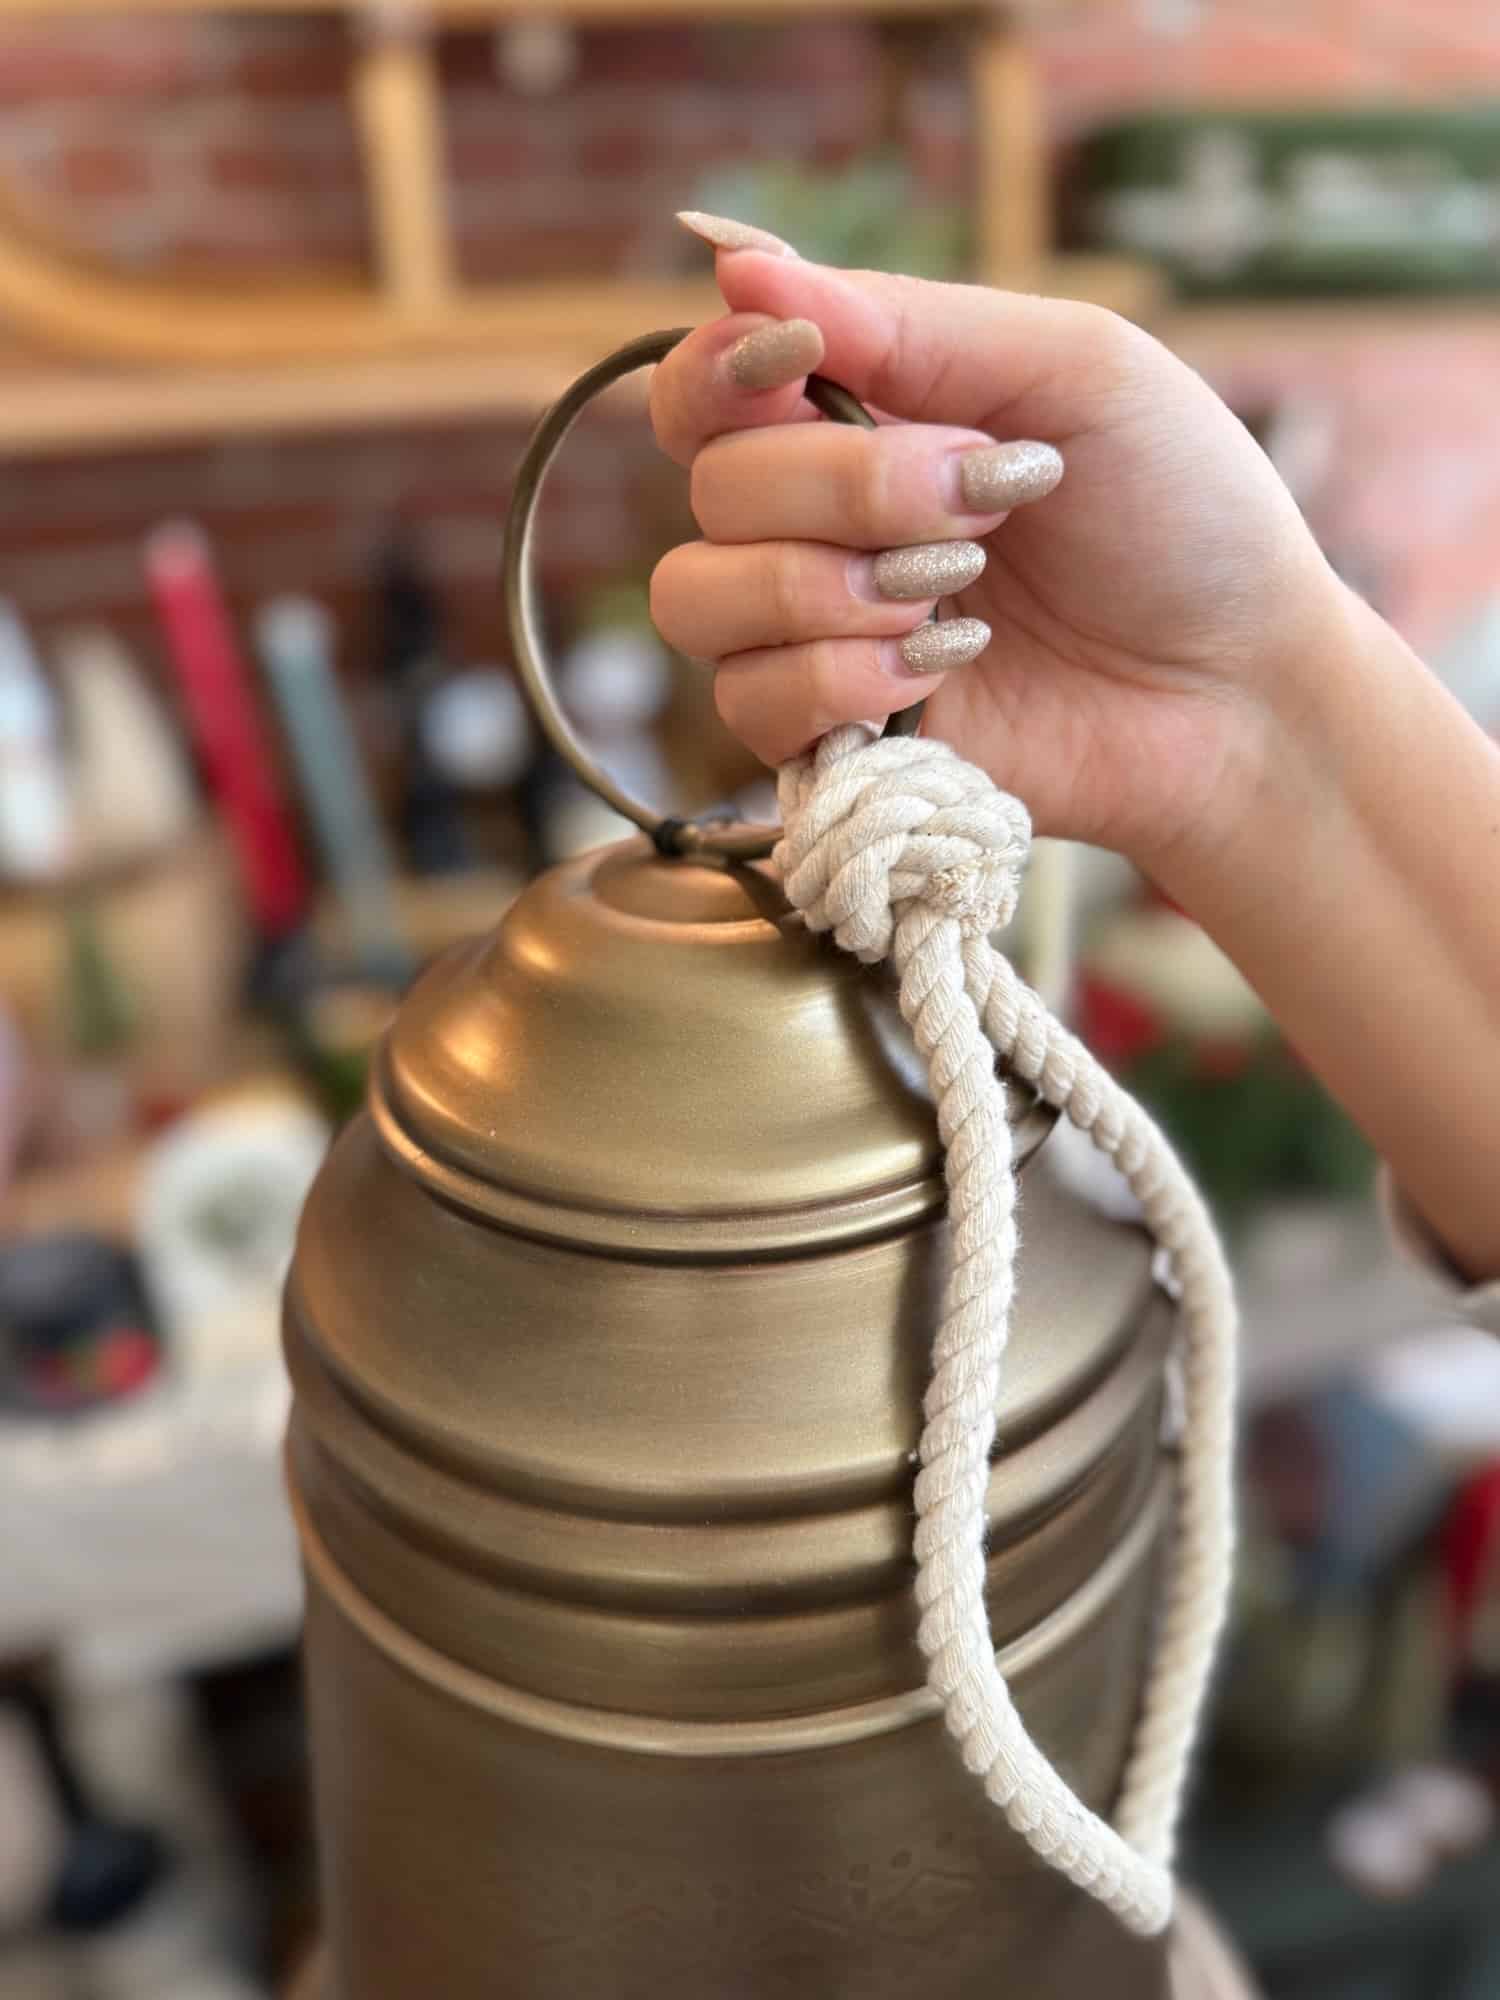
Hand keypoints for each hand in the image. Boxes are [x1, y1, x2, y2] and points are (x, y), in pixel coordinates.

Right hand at [649, 222, 1352, 890]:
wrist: (1238, 685)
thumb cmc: (1180, 512)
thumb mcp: (1074, 369)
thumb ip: (908, 322)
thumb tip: (735, 263)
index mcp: (857, 418)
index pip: (703, 387)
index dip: (721, 370)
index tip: (805, 365)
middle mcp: (813, 524)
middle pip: (712, 487)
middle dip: (848, 489)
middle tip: (983, 504)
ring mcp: (814, 635)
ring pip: (697, 597)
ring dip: (830, 587)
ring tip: (955, 597)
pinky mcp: (831, 738)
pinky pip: (748, 703)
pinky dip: (842, 677)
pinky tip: (945, 669)